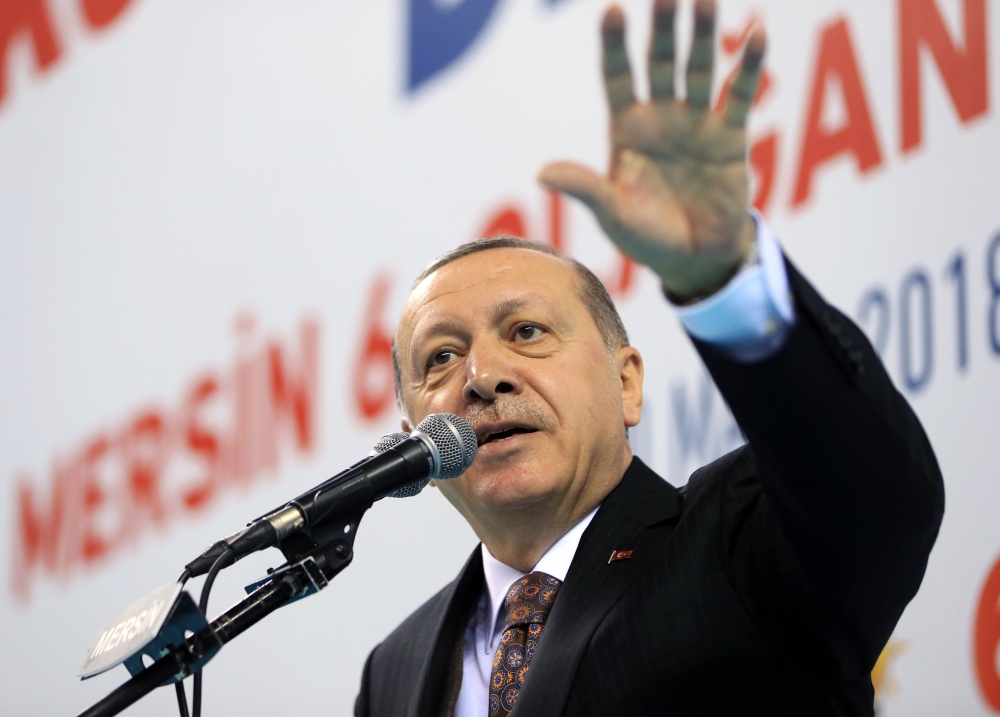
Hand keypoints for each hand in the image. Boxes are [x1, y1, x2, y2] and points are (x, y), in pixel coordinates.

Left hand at [539, 0, 765, 301]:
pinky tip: (756, 35)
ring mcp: (696, 123)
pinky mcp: (730, 137)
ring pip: (699, 70)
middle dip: (662, 28)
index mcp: (626, 131)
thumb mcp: (612, 214)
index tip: (612, 10)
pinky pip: (739, 95)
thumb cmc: (646, 238)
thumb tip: (541, 173)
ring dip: (703, 35)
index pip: (617, 78)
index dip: (614, 46)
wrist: (695, 260)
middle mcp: (661, 118)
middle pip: (659, 63)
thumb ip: (585, 188)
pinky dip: (747, 67)